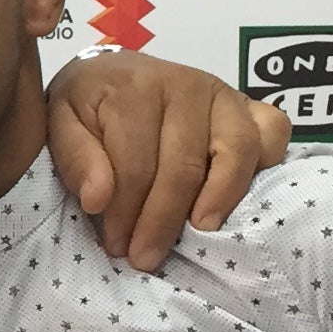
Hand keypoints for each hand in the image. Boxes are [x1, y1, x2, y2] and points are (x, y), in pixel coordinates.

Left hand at [45, 53, 289, 268]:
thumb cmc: (86, 108)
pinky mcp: (248, 105)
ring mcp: (222, 92)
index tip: (115, 246)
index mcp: (133, 87)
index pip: (136, 164)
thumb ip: (74, 159)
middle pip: (184, 165)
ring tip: (198, 234)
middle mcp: (184, 83)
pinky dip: (264, 165)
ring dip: (218, 199)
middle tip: (145, 256)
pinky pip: (273, 132)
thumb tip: (98, 199)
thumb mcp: (59, 125)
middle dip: (162, 219)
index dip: (125, 212)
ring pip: (235, 150)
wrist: (108, 75)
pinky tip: (238, 198)